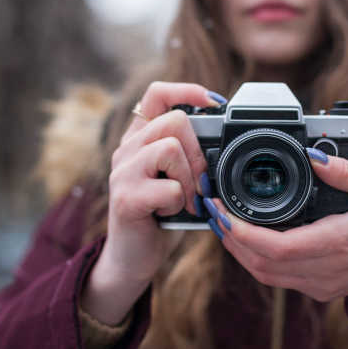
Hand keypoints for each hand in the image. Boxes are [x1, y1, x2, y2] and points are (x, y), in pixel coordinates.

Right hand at [81, 82, 224, 323]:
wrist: (132, 257)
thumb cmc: (161, 214)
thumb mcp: (175, 176)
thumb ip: (188, 154)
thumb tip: (225, 140)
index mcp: (139, 138)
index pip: (156, 93)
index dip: (187, 91)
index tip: (214, 103)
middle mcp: (126, 149)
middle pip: (174, 120)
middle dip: (199, 151)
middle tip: (200, 180)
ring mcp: (122, 172)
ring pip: (169, 148)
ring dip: (189, 177)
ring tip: (185, 198)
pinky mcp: (125, 198)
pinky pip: (169, 188)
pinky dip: (180, 203)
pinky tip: (170, 213)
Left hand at [210, 152, 347, 301]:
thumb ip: (346, 170)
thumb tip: (313, 154)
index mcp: (339, 241)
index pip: (277, 248)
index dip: (241, 232)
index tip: (223, 210)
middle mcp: (326, 270)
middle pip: (261, 264)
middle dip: (230, 237)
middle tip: (213, 208)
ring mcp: (320, 285)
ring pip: (264, 274)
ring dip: (237, 249)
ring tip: (222, 218)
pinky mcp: (317, 289)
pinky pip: (276, 277)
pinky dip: (254, 256)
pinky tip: (245, 233)